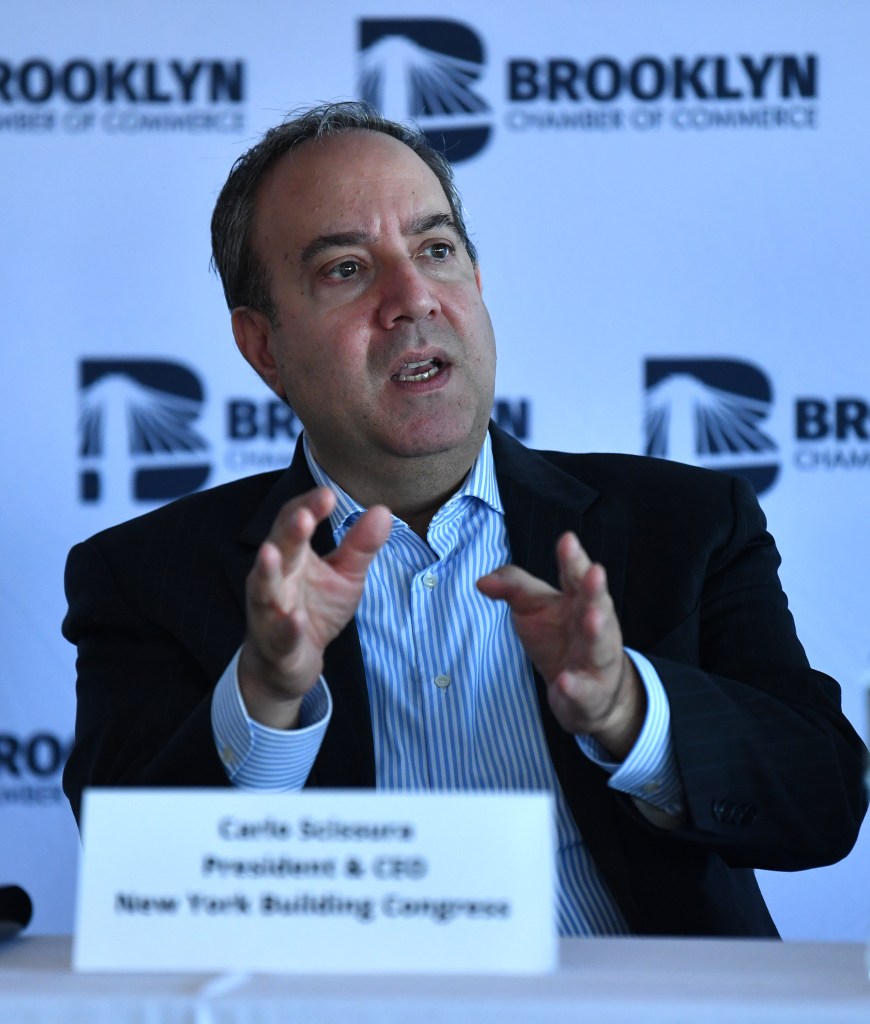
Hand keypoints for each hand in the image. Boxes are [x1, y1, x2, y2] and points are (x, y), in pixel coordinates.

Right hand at [239, 487, 391, 728]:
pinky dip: (287, 627)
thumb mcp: (345, 575)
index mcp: (293, 555)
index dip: (308, 507)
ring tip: (272, 554)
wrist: (289, 662)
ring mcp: (270, 610)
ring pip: (263, 588)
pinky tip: (296, 620)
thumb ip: (360, 545)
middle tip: (303, 516)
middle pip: (278, 548)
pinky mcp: (276, 643)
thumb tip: (382, 509)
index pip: (293, 521)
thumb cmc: (314, 609)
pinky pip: (280, 634)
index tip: (327, 495)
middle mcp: (276, 577)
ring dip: (268, 571)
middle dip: (289, 531)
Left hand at [477, 531, 644, 758]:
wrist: (589, 694)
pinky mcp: (591, 694)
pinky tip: (565, 682)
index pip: (575, 577)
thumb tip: (481, 580)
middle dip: (595, 590)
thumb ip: (513, 588)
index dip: (572, 559)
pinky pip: (585, 692)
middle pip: (597, 606)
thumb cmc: (560, 639)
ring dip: (597, 631)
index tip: (567, 540)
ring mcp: (595, 661)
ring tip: (591, 618)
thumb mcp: (534, 608)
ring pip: (599, 646)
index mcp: (578, 602)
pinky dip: (576, 688)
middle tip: (595, 572)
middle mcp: (594, 627)